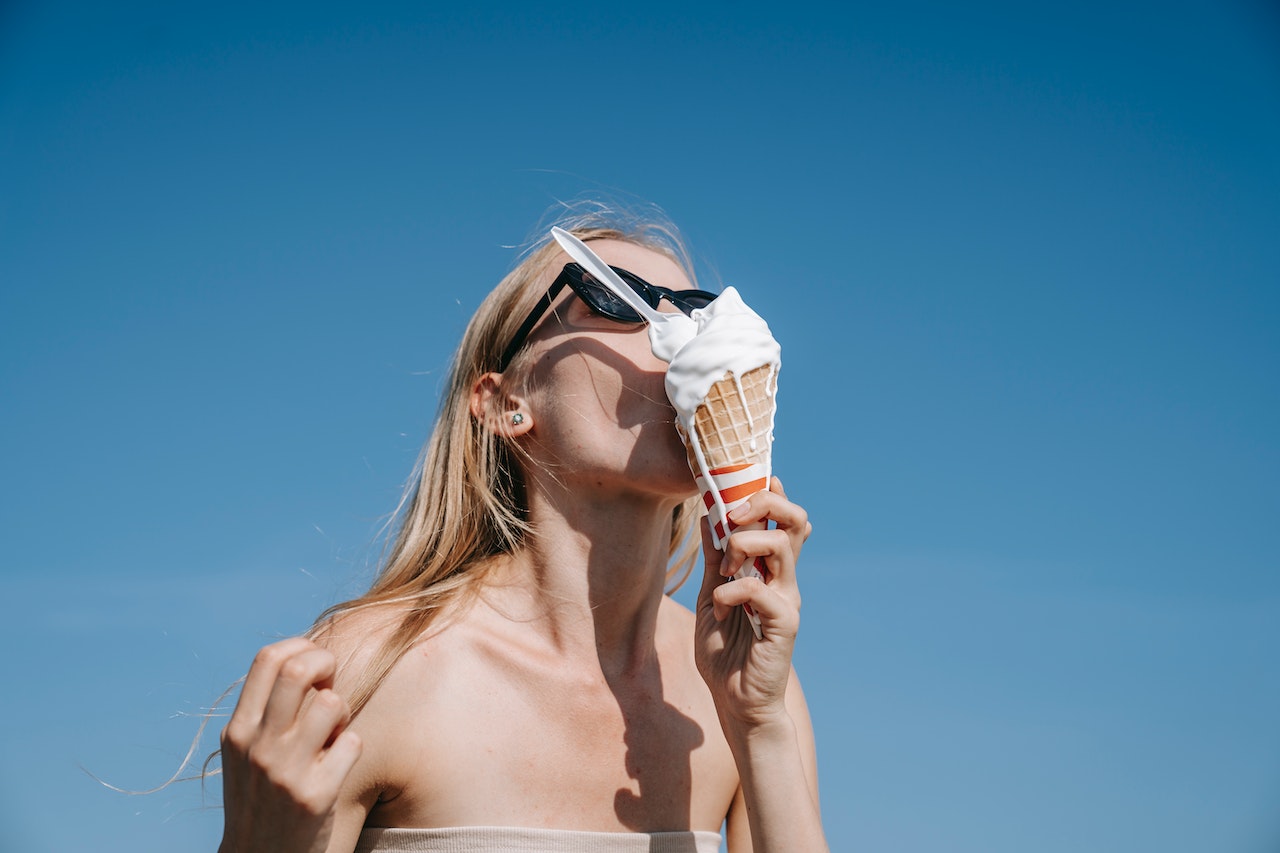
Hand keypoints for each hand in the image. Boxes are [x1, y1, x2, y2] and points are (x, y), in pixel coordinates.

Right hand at [219, 638, 362, 852]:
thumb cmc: (263, 797)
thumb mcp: (247, 753)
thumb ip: (265, 711)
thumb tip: (305, 658)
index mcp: (238, 731)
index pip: (267, 659)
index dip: (301, 647)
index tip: (315, 662)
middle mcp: (257, 747)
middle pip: (299, 669)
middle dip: (327, 663)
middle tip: (332, 682)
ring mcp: (285, 772)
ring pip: (332, 703)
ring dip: (342, 712)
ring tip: (334, 732)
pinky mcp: (316, 796)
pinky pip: (352, 742)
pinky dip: (352, 747)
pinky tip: (339, 764)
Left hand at [694, 477, 811, 726]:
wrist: (735, 703)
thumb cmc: (726, 652)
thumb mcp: (710, 596)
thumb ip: (714, 560)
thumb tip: (706, 517)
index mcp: (768, 570)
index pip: (782, 519)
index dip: (770, 493)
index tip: (747, 479)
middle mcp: (784, 579)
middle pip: (794, 519)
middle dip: (763, 503)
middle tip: (732, 515)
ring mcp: (787, 600)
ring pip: (781, 545)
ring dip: (744, 544)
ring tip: (724, 569)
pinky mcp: (785, 624)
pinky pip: (759, 590)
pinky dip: (730, 591)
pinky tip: (719, 610)